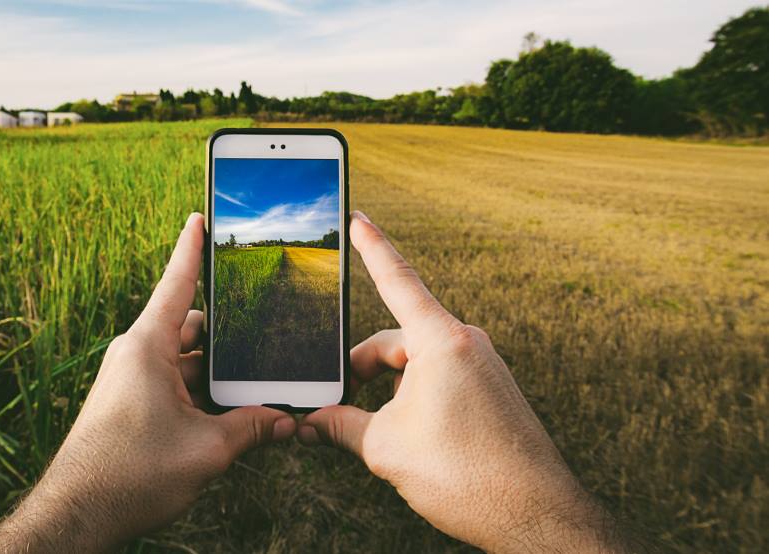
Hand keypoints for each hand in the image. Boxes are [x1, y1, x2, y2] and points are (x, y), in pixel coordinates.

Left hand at [0, 213, 295, 552]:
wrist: (79, 513)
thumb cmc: (130, 473)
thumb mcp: (206, 448)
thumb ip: (251, 427)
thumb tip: (287, 421)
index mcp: (147, 346)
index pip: (176, 284)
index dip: (192, 250)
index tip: (200, 218)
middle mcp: (136, 355)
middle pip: (191, 327)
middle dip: (228, 334)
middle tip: (265, 332)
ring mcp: (131, 380)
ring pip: (184, 360)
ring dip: (216, 371)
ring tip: (256, 384)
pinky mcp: (131, 404)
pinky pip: (173, 383)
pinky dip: (200, 391)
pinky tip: (228, 412)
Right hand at [297, 211, 624, 552]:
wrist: (536, 515)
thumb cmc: (467, 476)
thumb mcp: (385, 449)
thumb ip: (341, 426)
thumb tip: (310, 422)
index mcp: (441, 341)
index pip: (397, 280)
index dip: (371, 247)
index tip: (358, 218)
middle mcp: (467, 343)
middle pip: (395, 340)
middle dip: (362, 372)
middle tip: (335, 409)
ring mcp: (483, 366)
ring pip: (416, 365)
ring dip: (389, 393)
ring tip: (381, 439)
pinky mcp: (492, 390)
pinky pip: (440, 381)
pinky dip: (415, 401)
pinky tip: (411, 440)